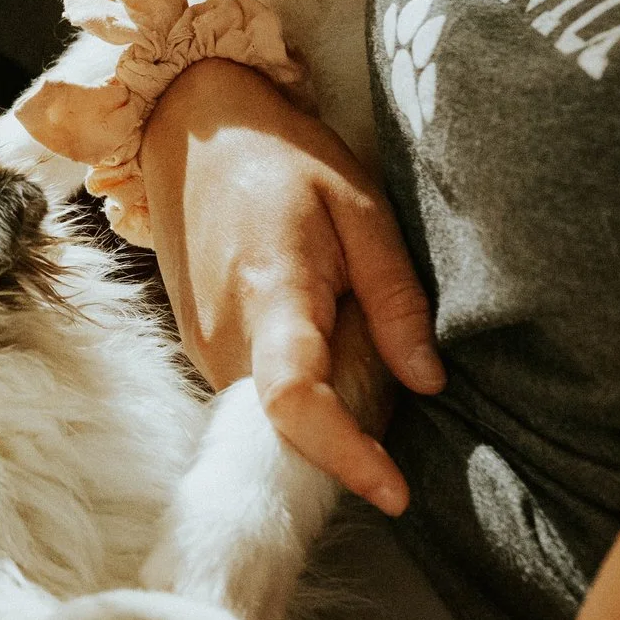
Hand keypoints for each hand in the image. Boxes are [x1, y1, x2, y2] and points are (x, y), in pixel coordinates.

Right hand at [135, 60, 438, 513]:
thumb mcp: (361, 209)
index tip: (395, 492)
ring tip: (351, 329)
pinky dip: (297, 384)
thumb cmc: (283, 158)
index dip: (345, 455)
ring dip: (324, 403)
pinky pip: (255, 391)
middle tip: (391, 370)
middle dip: (349, 429)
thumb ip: (395, 299)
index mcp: (271, 292)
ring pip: (270, 414)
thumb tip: (428, 382)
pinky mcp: (196, 343)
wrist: (190, 126)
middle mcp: (223, 334)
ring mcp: (200, 343)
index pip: (298, 401)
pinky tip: (320, 327)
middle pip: (287, 424)